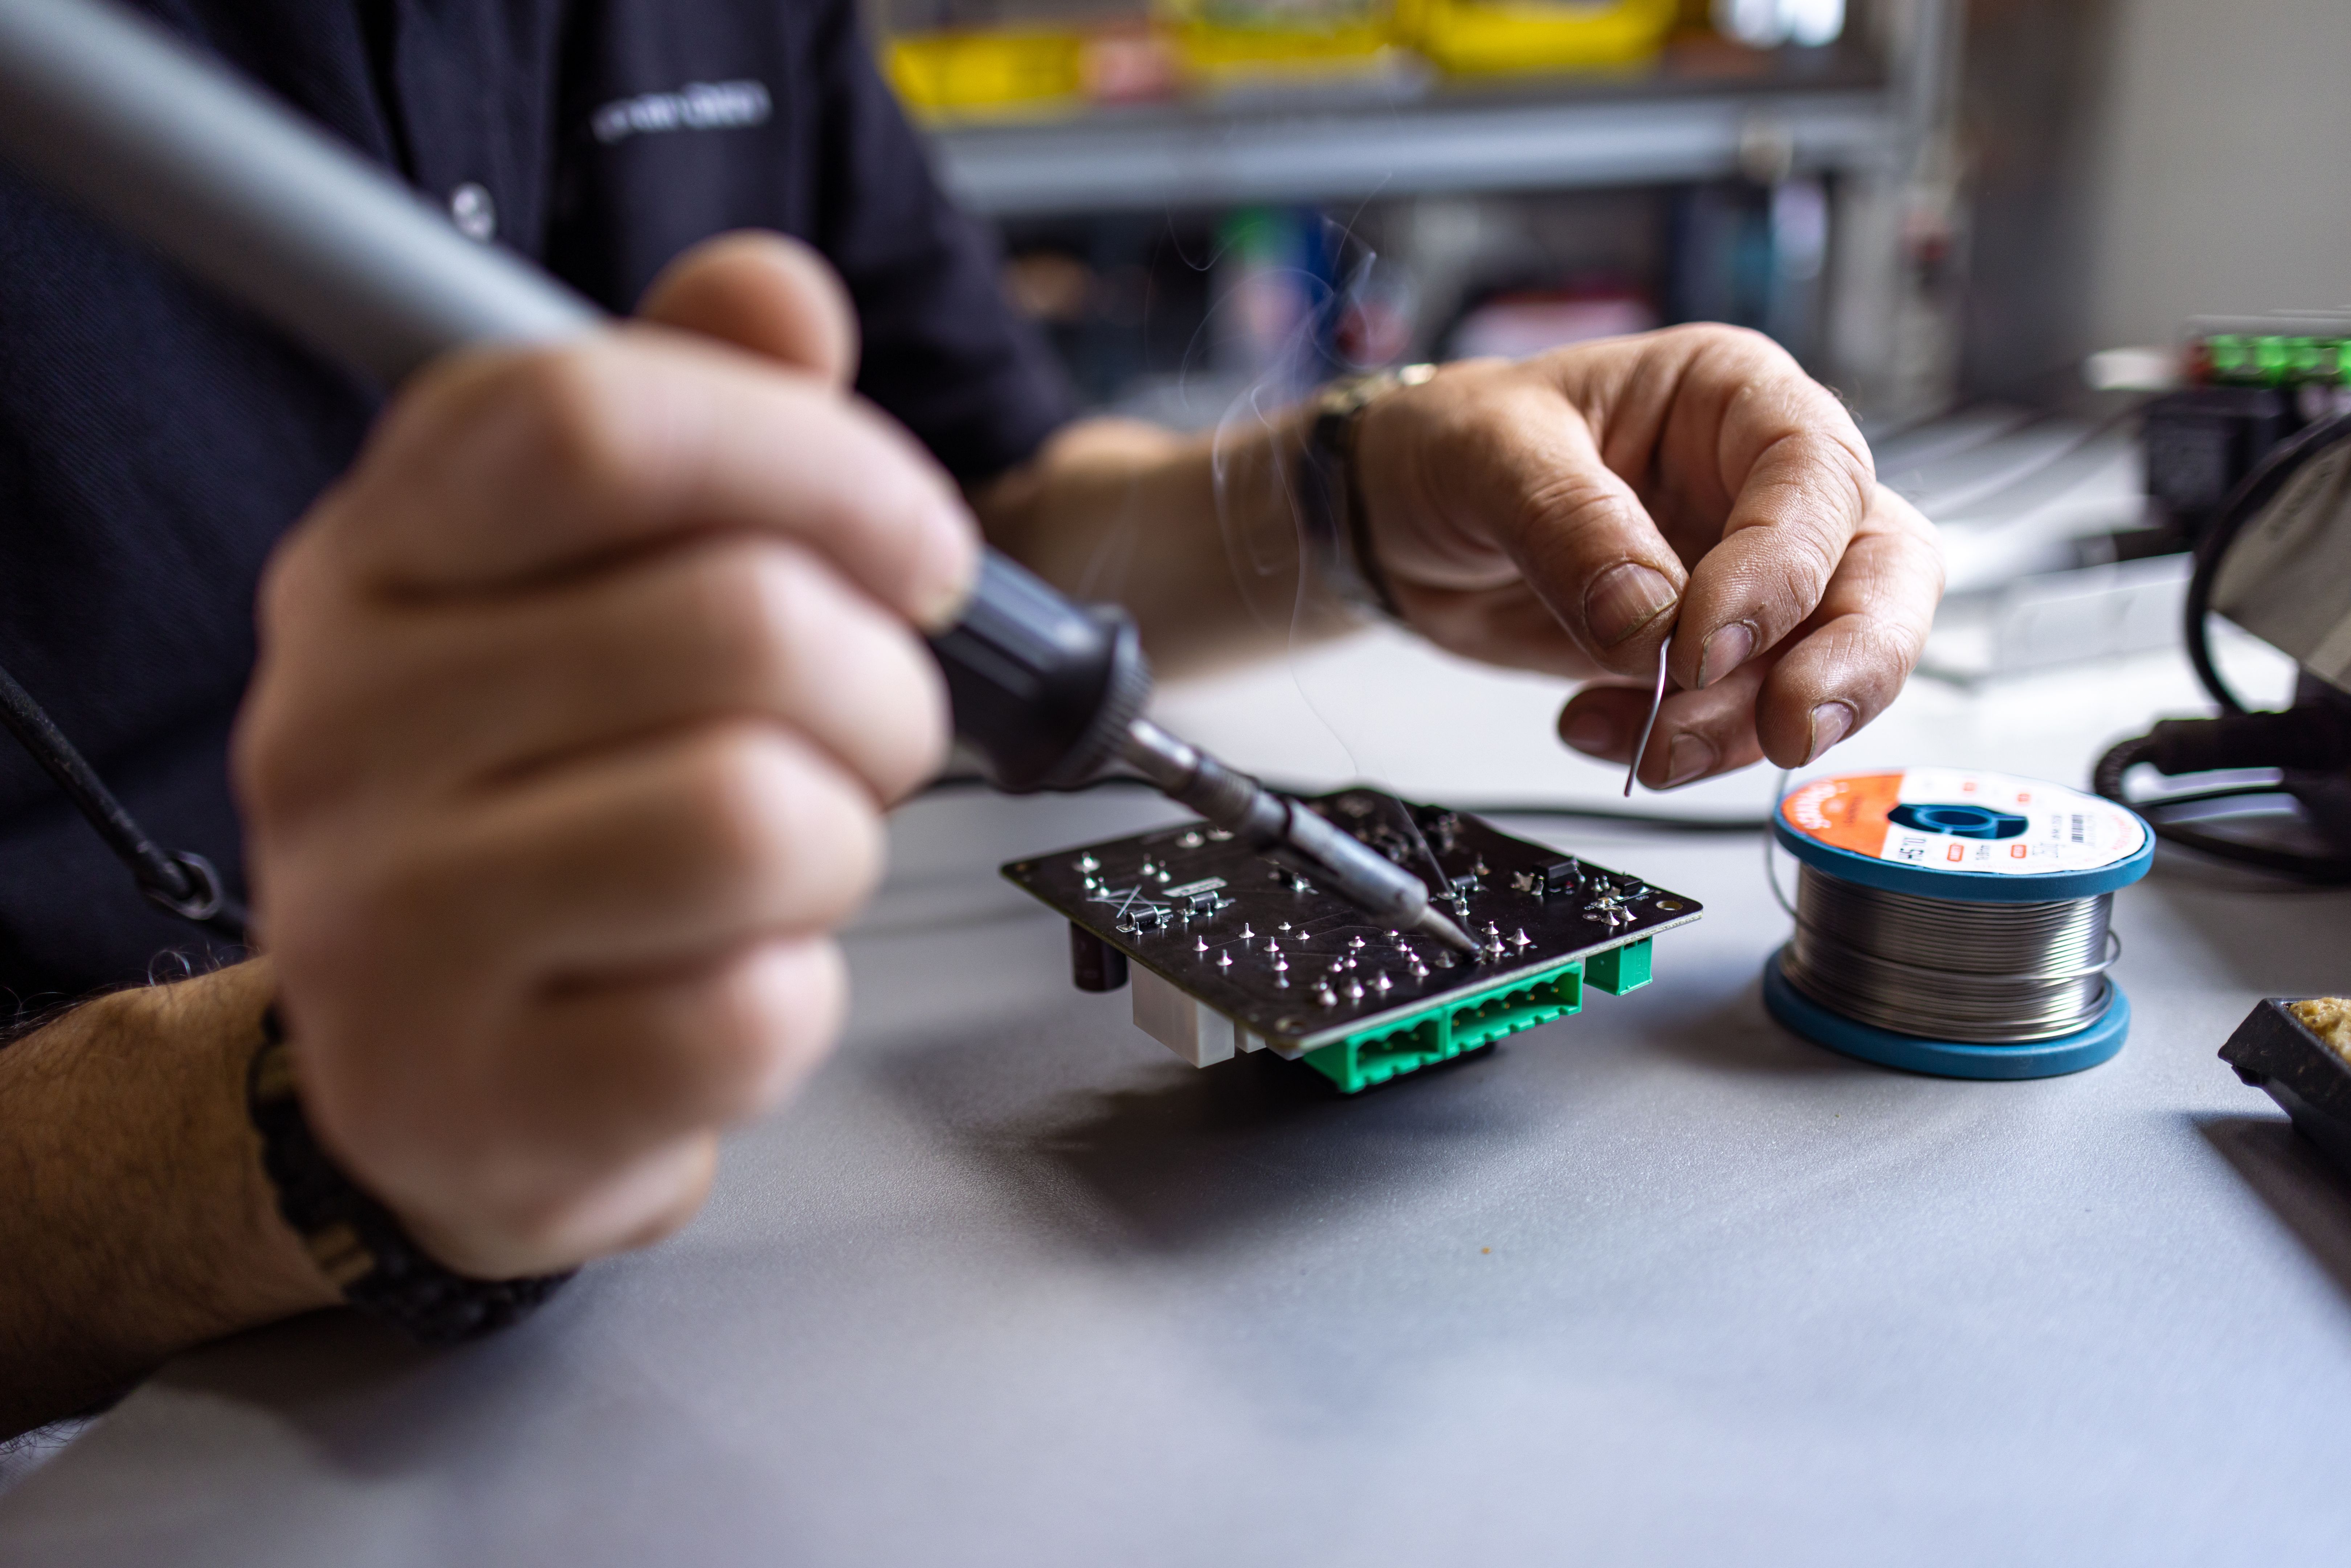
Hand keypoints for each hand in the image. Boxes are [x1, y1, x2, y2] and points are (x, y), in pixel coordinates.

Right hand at [235, 234, 975, 1278]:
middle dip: (881, 689)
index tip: (916, 543)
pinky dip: (794, 1000)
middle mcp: (343, 724)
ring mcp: (381, 924)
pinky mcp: (463, 1097)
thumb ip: (693, 416)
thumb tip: (779, 295)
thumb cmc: (546, 800)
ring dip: (840, 845)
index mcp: (379, 557)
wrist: (447, 1068)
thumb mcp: (594, 581)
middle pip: (737, 622)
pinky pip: (750, 1015)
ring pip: (757, 819)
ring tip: (788, 857)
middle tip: (859, 734)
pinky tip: (721, 981)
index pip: (593, 417)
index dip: (816, 460)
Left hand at [1355, 327, 1942, 786]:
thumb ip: (1568, 527)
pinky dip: (1683, 744)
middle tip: (1783, 732)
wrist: (1396, 516)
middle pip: (1881, 572)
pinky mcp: (1710, 655)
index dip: (1783, 568)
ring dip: (1744, 727)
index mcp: (1728, 395)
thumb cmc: (1452, 442)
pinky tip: (1592, 727)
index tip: (1706, 644)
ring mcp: (1746, 575)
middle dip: (1851, 664)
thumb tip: (1647, 622)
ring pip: (1826, 661)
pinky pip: (1741, 715)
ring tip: (1645, 749)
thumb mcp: (1489, 454)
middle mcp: (1761, 484)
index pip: (1815, 473)